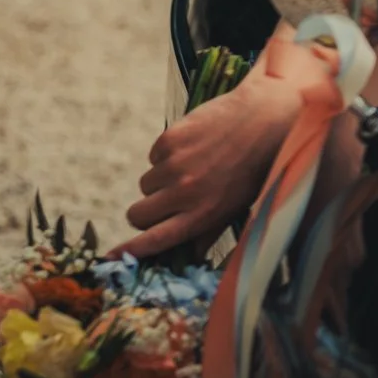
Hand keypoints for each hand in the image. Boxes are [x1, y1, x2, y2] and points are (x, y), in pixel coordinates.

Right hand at [117, 38, 331, 258]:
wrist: (267, 120)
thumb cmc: (256, 169)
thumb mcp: (239, 206)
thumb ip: (210, 230)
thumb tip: (190, 255)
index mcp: (204, 214)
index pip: (155, 239)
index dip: (130, 249)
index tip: (110, 256)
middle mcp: (185, 193)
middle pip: (137, 215)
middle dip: (146, 213)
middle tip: (166, 202)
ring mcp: (175, 166)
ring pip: (145, 185)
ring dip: (161, 181)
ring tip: (195, 167)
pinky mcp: (169, 140)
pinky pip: (153, 157)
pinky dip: (168, 155)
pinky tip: (196, 147)